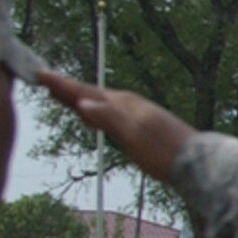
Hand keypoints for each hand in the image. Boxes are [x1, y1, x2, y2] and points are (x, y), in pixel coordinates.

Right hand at [39, 69, 192, 183]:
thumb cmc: (164, 151)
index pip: (85, 92)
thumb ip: (108, 118)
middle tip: (46, 80)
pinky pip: (110, 113)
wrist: (197, 163)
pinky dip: (95, 110)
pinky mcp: (143, 127)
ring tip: (64, 94)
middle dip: (68, 88)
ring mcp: (136, 115)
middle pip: (91, 94)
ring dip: (81, 98)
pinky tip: (96, 115)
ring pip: (101, 102)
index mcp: (123, 104)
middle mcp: (129, 105)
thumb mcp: (133, 135)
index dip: (62, 85)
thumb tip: (82, 104)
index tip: (40, 74)